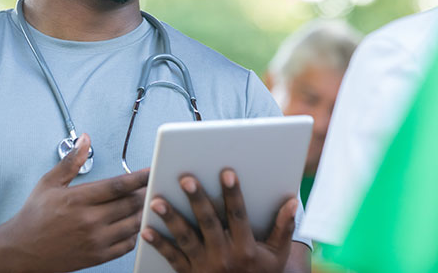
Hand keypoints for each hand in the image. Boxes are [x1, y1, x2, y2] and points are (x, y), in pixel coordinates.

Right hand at [5, 134, 148, 271]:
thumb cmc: (35, 216)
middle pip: (130, 204)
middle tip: (152, 184)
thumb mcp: (49, 183)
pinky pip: (127, 245)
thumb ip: (71, 161)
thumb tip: (85, 139)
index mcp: (78, 199)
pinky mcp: (97, 257)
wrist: (21, 250)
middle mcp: (89, 221)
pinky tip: (134, 223)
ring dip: (143, 212)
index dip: (139, 177)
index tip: (150, 170)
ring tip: (147, 202)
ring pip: (133, 224)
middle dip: (145, 192)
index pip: (117, 186)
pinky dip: (136, 233)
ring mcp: (95, 240)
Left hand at [141, 169, 297, 272]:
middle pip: (208, 223)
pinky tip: (145, 229)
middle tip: (186, 179)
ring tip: (157, 200)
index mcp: (246, 249)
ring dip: (171, 218)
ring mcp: (204, 266)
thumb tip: (292, 201)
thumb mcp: (277, 256)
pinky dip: (158, 243)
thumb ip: (283, 228)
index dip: (233, 195)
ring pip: (186, 238)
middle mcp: (224, 256)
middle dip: (197, 200)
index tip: (227, 173)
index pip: (238, 217)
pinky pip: (171, 258)